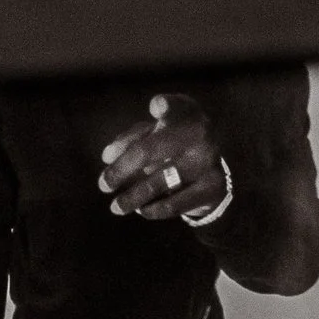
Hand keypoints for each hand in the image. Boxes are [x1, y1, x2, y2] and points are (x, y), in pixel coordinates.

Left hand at [99, 90, 225, 224]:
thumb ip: (131, 139)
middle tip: (103, 185)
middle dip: (122, 169)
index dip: (161, 107)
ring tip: (115, 207)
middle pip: (150, 150)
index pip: (169, 107)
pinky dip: (154, 209)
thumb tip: (107, 156)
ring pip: (159, 181)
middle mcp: (199, 133)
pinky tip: (142, 210)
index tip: (154, 109)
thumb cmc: (177, 147)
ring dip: (133, 197)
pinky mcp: (211, 188)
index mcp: (187, 113)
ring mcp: (207, 161)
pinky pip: (175, 203)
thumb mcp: (157, 134)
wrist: (215, 175)